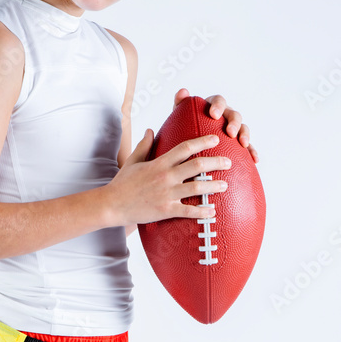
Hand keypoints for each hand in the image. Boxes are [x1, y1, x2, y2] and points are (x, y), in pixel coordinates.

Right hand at [105, 129, 230, 227]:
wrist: (112, 205)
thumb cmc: (122, 183)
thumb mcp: (133, 161)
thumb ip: (144, 145)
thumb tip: (151, 130)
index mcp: (159, 163)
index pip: (185, 148)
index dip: (202, 142)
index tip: (215, 139)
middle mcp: (165, 177)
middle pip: (196, 166)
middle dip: (215, 162)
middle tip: (228, 161)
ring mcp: (166, 194)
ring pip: (197, 188)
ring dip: (214, 186)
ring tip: (225, 185)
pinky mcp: (166, 210)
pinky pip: (188, 211)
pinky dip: (202, 211)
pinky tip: (212, 211)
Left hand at [173, 89, 258, 162]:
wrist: (191, 145)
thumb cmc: (184, 128)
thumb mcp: (179, 116)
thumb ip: (180, 104)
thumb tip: (183, 91)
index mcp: (213, 106)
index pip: (218, 101)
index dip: (218, 106)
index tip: (213, 115)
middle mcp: (226, 115)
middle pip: (234, 114)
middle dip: (234, 123)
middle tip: (229, 132)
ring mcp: (234, 128)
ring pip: (243, 128)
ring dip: (245, 134)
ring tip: (243, 144)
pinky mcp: (239, 142)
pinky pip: (248, 146)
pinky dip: (252, 151)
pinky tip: (254, 160)